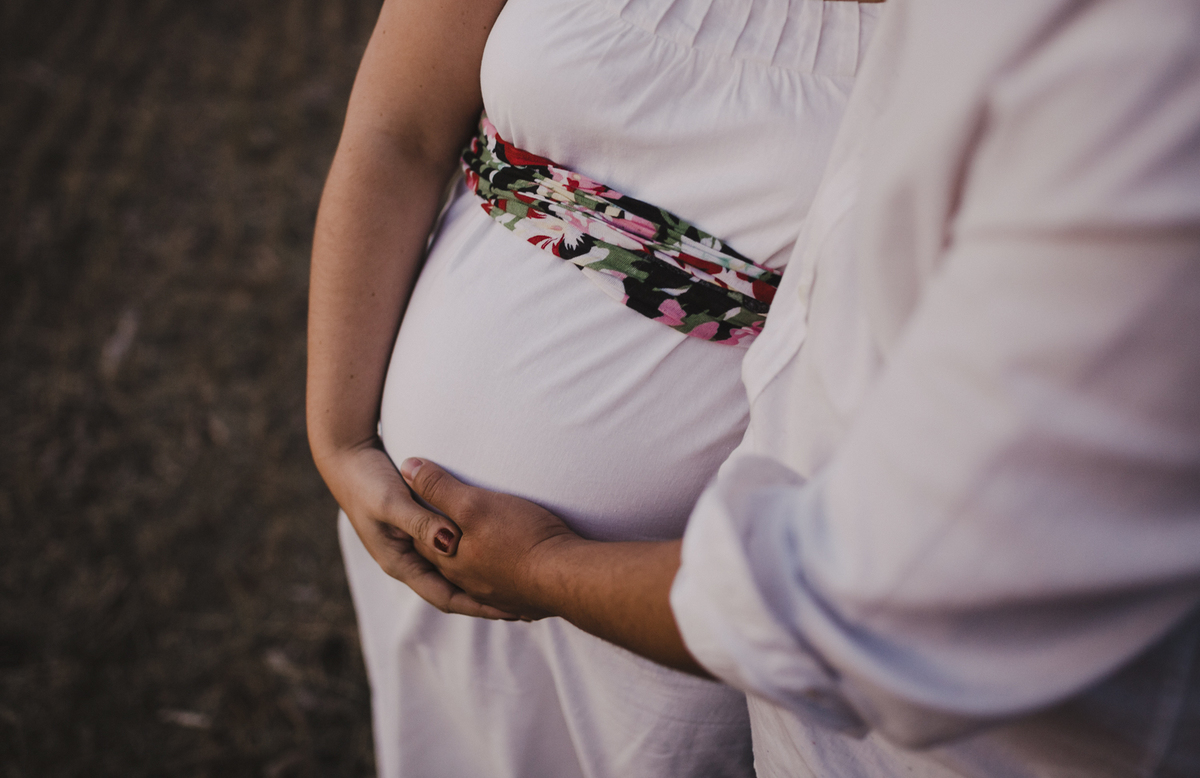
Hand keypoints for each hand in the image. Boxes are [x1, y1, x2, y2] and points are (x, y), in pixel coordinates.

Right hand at [317, 440, 515, 618]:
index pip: (446, 597)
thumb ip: (420, 522)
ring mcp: (415, 546)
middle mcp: (410, 561)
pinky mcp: (421, 529)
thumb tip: (451, 543)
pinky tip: (497, 552)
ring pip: (454, 572)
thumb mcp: (393, 503)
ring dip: (483, 582)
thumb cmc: (367, 482)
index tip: (510, 611)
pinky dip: (474, 556)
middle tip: (524, 607)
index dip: (478, 606)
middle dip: (486, 601)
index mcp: (401, 563)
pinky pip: (453, 550)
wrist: (346, 460)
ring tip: (518, 589)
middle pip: (454, 590)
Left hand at [399, 457, 582, 618]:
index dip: (413, 525)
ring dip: (467, 567)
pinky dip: (497, 581)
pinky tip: (504, 577)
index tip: (408, 510)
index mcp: (451, 561)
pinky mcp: (522, 600)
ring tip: (466, 554)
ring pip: (473, 579)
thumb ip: (439, 488)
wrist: (567, 577)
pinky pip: (502, 591)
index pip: (421, 542)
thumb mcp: (474, 504)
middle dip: (437, 548)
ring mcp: (496, 594)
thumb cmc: (521, 538)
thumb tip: (407, 467)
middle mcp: (469, 583)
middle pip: (444, 563)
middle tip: (431, 530)